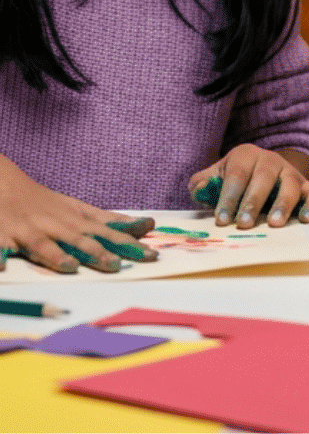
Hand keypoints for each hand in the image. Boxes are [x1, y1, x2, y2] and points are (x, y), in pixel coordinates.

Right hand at [0, 153, 155, 272]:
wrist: (4, 184)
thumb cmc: (45, 203)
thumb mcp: (78, 209)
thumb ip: (107, 220)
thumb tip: (142, 225)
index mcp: (76, 221)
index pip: (108, 234)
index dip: (129, 244)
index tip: (152, 254)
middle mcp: (56, 226)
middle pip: (80, 241)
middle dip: (99, 253)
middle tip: (117, 266)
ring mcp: (29, 231)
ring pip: (43, 245)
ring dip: (56, 255)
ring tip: (70, 266)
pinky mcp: (2, 236)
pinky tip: (3, 266)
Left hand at [187, 145, 308, 227]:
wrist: (263, 174)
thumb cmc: (235, 181)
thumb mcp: (216, 177)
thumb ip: (203, 183)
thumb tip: (200, 189)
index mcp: (245, 155)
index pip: (237, 175)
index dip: (229, 197)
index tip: (222, 220)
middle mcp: (270, 160)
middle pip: (263, 178)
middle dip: (253, 202)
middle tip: (244, 224)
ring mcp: (291, 173)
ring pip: (291, 185)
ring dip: (283, 205)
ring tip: (274, 224)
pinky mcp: (307, 185)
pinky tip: (304, 219)